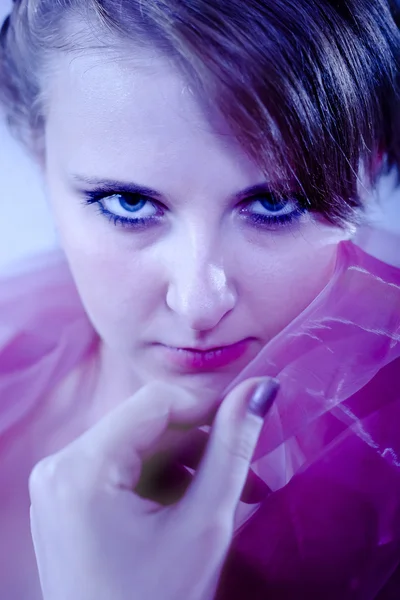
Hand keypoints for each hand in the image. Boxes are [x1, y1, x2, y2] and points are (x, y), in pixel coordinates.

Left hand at [29, 377, 277, 599]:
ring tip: (234, 491)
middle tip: (250, 464)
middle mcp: (58, 466)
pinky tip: (195, 503)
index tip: (252, 410)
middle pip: (146, 425)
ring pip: (138, 446)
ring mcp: (59, 485)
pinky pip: (123, 470)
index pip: (155, 401)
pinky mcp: (68, 502)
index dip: (208, 402)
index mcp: (80, 468)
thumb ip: (231, 448)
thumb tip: (260, 389)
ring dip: (187, 462)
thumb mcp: (203, 525)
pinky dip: (162, 480)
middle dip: (202, 441)